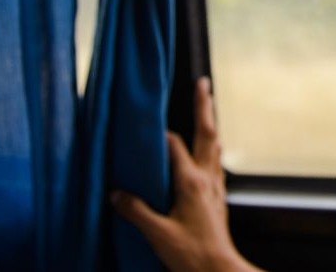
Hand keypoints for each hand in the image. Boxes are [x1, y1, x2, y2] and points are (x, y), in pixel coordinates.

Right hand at [111, 77, 260, 271]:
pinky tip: (207, 149)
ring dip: (209, 123)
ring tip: (207, 106)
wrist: (218, 269)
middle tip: (203, 83)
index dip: (159, 134)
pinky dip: (210, 146)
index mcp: (191, 182)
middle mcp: (207, 178)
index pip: (174, 146)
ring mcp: (215, 187)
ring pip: (214, 145)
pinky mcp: (217, 197)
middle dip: (203, 106)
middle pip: (207, 133)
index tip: (145, 124)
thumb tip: (116, 193)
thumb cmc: (191, 254)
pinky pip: (215, 162)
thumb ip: (136, 211)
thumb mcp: (157, 234)